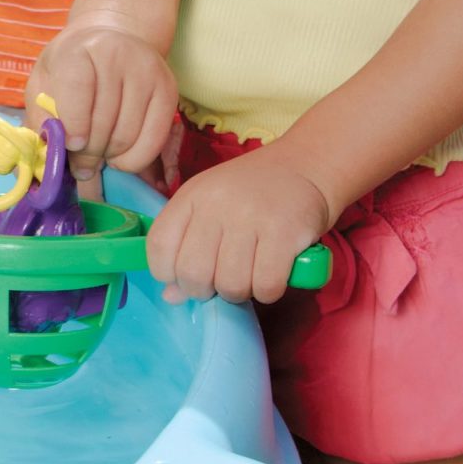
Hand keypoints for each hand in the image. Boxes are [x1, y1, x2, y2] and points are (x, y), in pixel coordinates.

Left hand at [27, 21, 178, 195]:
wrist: (113, 39)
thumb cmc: (73, 66)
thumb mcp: (45, 81)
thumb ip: (41, 116)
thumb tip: (51, 155)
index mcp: (80, 49)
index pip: (78, 92)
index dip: (72, 126)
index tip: (70, 145)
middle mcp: (118, 55)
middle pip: (104, 121)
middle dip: (88, 154)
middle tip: (80, 164)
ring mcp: (148, 72)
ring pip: (127, 136)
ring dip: (109, 157)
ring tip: (98, 154)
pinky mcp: (169, 89)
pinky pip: (154, 140)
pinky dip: (135, 160)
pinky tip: (120, 156)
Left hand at [146, 146, 330, 306]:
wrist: (304, 166)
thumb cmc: (252, 194)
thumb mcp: (210, 209)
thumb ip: (185, 248)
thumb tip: (171, 297)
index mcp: (191, 196)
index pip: (158, 247)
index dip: (168, 274)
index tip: (185, 276)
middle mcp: (216, 203)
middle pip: (192, 274)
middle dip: (205, 290)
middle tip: (221, 280)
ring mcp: (250, 217)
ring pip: (230, 285)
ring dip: (240, 293)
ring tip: (249, 275)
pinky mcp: (284, 233)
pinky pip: (266, 286)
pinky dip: (268, 292)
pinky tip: (272, 274)